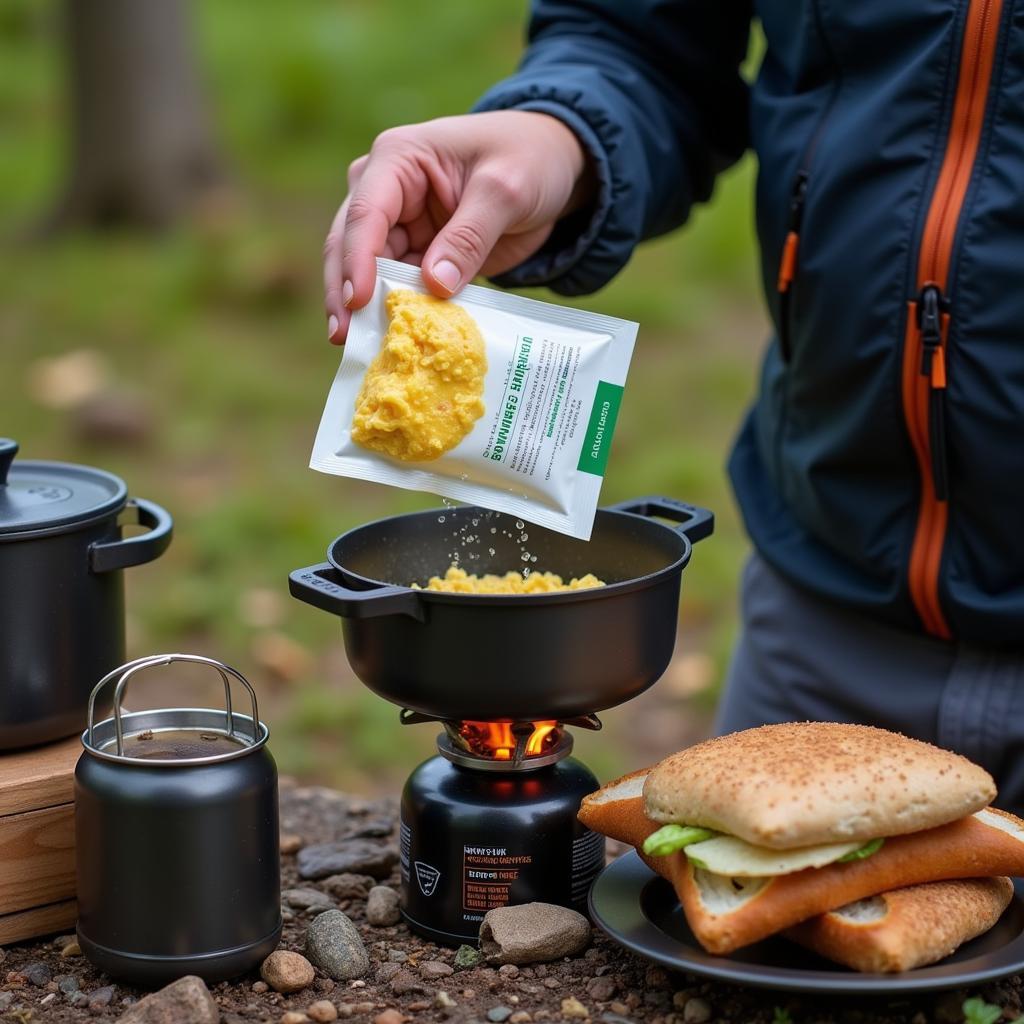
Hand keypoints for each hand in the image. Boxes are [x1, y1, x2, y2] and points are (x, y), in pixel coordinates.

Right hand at [323, 110, 592, 343]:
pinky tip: (396, 342)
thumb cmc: (527, 160)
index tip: (358, 301)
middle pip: (351, 245)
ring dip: (366, 309)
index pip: (367, 214)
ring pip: (368, 272)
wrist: (552, 167)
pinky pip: (400, 289)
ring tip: (361, 349)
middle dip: (345, 291)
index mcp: (398, 159)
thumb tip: (435, 286)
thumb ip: (469, 237)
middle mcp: (385, 190)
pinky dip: (398, 313)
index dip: (358, 260)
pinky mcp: (416, 255)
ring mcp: (398, 226)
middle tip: (344, 337)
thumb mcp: (505, 191)